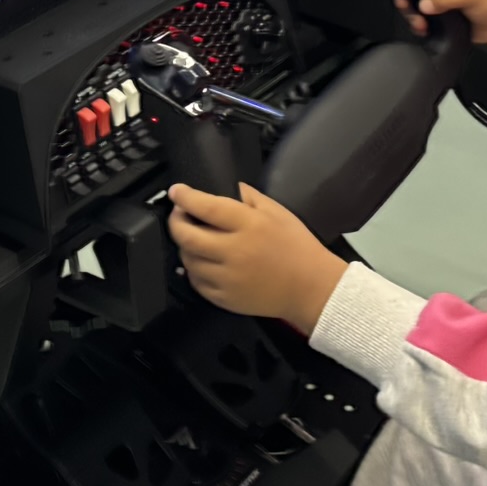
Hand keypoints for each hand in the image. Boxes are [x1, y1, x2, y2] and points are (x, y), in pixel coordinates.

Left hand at [167, 183, 347, 332]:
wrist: (311, 288)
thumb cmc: (298, 247)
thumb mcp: (278, 212)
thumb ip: (251, 197)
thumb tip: (230, 186)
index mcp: (248, 225)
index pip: (206, 207)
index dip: (185, 197)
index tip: (176, 191)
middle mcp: (234, 252)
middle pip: (187, 236)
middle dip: (175, 221)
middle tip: (178, 214)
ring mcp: (227, 278)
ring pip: (188, 260)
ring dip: (184, 246)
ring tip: (192, 238)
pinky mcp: (225, 298)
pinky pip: (197, 283)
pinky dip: (194, 270)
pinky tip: (202, 261)